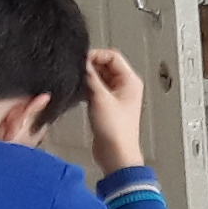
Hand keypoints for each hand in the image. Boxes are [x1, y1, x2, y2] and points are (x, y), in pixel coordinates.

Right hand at [79, 49, 150, 172]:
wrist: (115, 153)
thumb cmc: (116, 131)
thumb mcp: (100, 98)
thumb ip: (91, 77)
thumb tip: (84, 63)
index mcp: (130, 81)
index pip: (113, 56)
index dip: (96, 55)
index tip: (81, 59)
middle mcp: (125, 86)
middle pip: (105, 65)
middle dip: (91, 66)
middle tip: (77, 71)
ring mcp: (116, 96)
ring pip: (99, 77)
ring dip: (88, 78)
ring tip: (78, 83)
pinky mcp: (107, 105)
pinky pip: (96, 89)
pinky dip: (87, 88)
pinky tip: (79, 93)